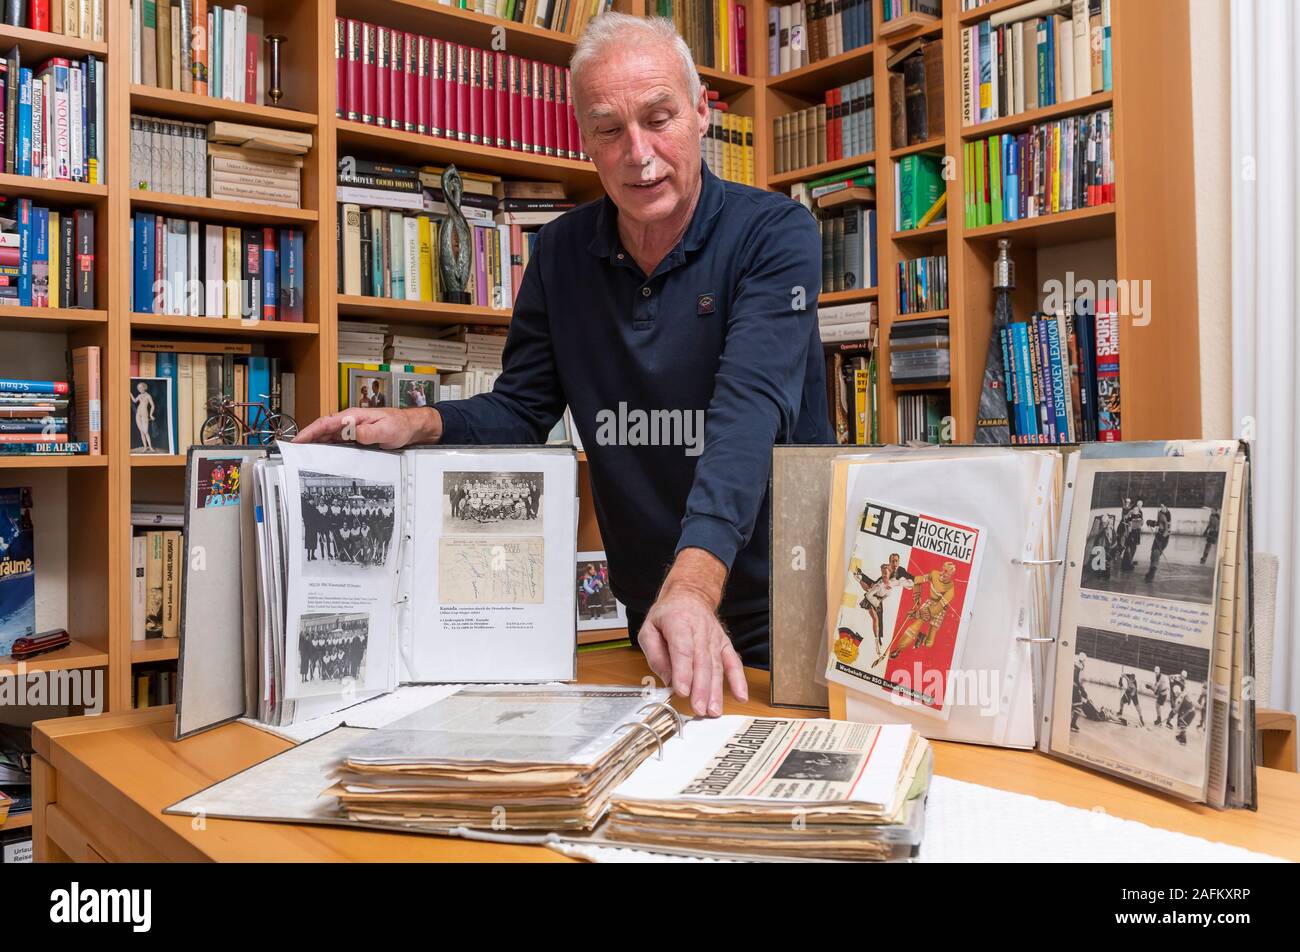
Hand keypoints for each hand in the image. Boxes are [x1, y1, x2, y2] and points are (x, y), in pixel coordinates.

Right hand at [295, 406, 440, 449]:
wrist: (410, 427)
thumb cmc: (399, 425)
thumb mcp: (386, 428)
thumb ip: (369, 431)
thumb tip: (352, 431)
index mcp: (353, 416)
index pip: (326, 422)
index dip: (309, 431)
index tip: (297, 439)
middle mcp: (349, 422)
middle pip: (322, 430)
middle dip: (306, 439)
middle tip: (293, 451)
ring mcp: (351, 429)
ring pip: (327, 437)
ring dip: (314, 444)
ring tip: (302, 455)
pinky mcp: (354, 437)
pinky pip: (336, 442)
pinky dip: (326, 448)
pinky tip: (321, 455)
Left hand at [637, 548, 746, 716]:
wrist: (690, 595)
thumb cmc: (668, 615)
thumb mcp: (649, 629)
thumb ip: (654, 654)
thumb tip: (667, 679)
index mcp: (678, 623)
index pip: (682, 649)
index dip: (683, 671)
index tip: (682, 691)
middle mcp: (699, 630)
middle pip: (701, 662)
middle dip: (700, 688)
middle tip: (698, 708)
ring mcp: (714, 638)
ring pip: (716, 666)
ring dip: (716, 690)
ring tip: (713, 710)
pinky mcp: (724, 644)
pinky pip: (733, 662)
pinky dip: (739, 680)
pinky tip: (741, 696)